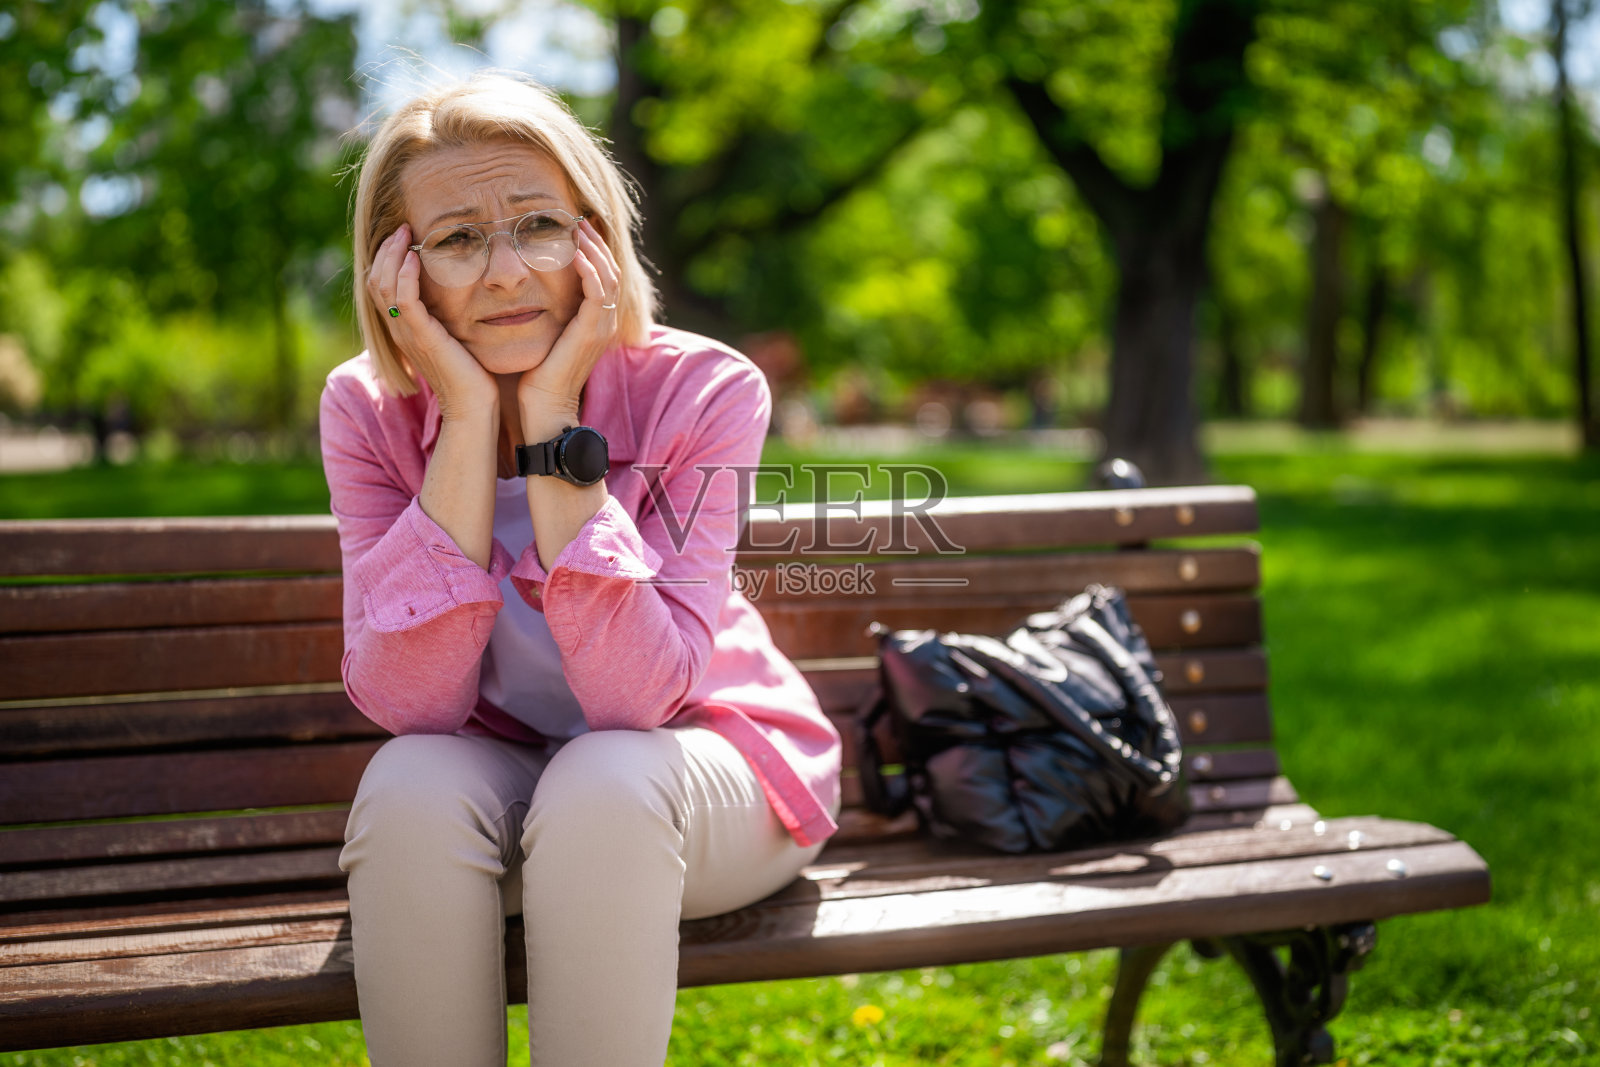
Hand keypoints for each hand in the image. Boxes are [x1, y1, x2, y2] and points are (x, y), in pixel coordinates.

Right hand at [367, 224, 496, 419]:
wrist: (475, 407)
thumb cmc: (473, 376)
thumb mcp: (456, 339)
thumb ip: (448, 318)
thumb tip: (462, 293)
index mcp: (404, 329)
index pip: (381, 286)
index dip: (386, 259)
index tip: (404, 236)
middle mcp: (399, 330)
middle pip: (375, 281)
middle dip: (386, 250)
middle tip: (402, 227)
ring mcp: (407, 334)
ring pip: (383, 286)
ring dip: (392, 255)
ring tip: (406, 234)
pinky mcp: (421, 337)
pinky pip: (403, 300)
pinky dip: (405, 275)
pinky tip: (415, 257)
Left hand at [516, 218, 620, 421]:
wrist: (544, 408)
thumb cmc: (537, 377)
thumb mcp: (546, 336)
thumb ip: (547, 314)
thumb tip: (526, 290)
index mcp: (597, 323)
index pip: (604, 276)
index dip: (593, 250)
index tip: (574, 228)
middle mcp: (605, 322)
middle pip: (611, 269)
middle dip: (595, 241)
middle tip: (577, 217)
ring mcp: (602, 327)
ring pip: (608, 275)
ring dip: (593, 248)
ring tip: (576, 227)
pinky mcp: (591, 331)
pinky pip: (598, 291)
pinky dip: (589, 269)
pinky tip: (573, 252)